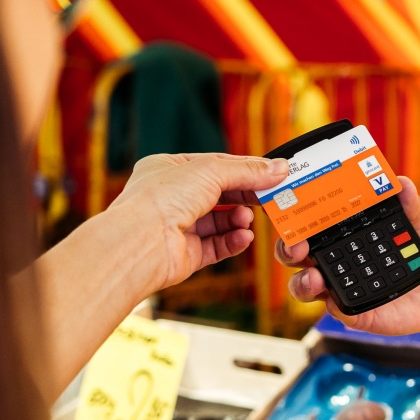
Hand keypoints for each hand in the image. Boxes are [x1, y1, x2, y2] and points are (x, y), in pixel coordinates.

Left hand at [107, 153, 288, 290]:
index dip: (245, 169)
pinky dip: (233, 241)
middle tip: (270, 197)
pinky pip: (217, 246)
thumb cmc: (160, 200)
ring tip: (247, 219)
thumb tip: (279, 168)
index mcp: (169, 170)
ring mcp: (178, 227)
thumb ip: (248, 170)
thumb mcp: (211, 171)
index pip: (215, 165)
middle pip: (220, 194)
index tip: (272, 174)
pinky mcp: (186, 253)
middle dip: (245, 196)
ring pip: (220, 221)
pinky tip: (244, 237)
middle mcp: (172, 198)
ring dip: (238, 219)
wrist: (141, 243)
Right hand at [277, 176, 419, 334]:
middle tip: (298, 247)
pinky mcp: (357, 313)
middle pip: (296, 257)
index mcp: (343, 234)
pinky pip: (339, 312)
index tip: (291, 213)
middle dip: (289, 251)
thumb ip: (410, 206)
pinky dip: (335, 307)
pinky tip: (337, 301)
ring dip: (303, 283)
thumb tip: (402, 183)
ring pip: (307, 288)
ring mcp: (344, 288)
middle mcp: (336, 261)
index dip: (293, 220)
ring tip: (315, 278)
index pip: (308, 226)